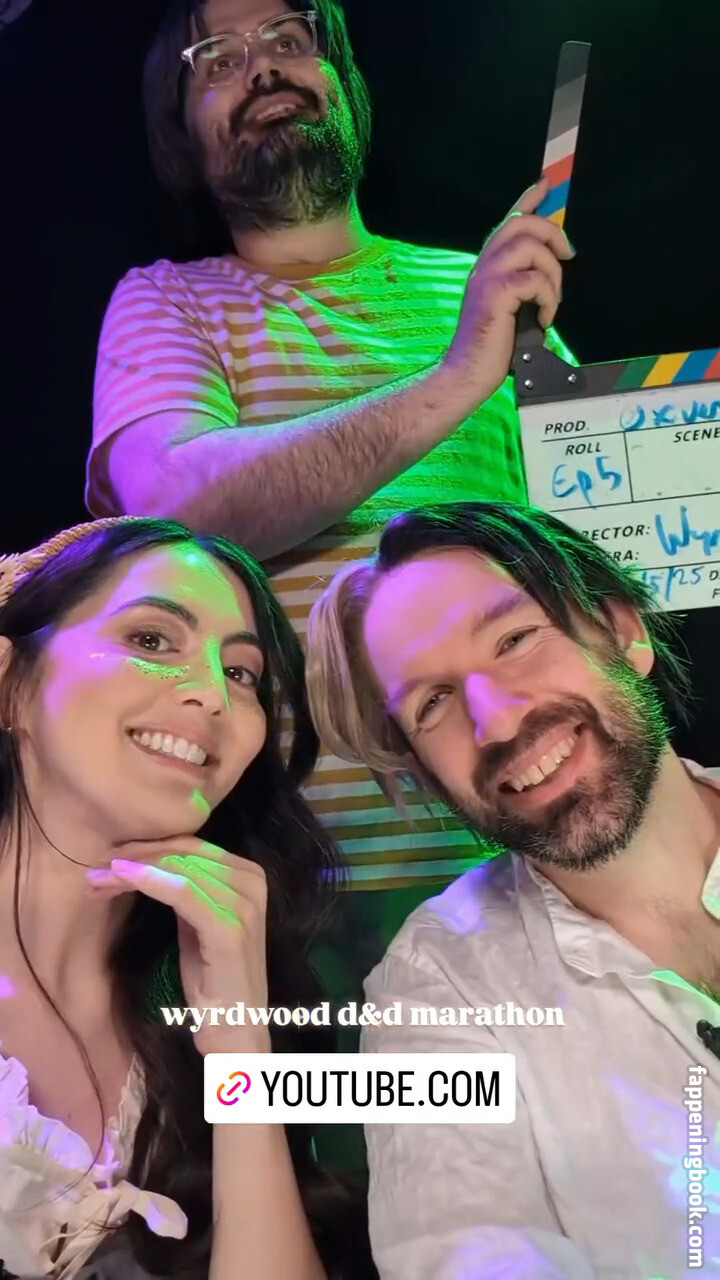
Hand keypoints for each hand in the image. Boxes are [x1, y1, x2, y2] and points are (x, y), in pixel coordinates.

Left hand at [87, 838, 269, 1054]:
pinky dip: (148, 881)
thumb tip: (147, 862)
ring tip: (98, 878)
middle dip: (137, 855)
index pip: (193, 846)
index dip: (149, 846)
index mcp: (249, 875)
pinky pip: (182, 892)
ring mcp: (244, 903)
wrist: (236, 1030)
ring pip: (178, 868)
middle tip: (97, 865)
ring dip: (133, 869)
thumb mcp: (198, 924)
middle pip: (185, 852)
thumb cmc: (213, 982)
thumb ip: (187, 891)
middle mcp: (252, 882)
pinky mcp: (229, 926)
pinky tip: (122, 879)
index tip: (111, 856)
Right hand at [444, 176, 574, 400]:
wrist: (466, 373)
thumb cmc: (489, 348)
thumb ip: (522, 286)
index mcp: (487, 267)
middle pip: (522, 224)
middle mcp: (484, 265)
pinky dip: (548, 300)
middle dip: (553, 234)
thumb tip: (548, 273)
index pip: (508, 222)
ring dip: (553, 276)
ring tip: (550, 303)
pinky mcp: (496, 294)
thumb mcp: (508, 309)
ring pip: (532, 249)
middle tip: (567, 255)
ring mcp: (487, 277)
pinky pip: (535, 280)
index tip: (546, 183)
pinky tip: (543, 319)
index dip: (528, 199)